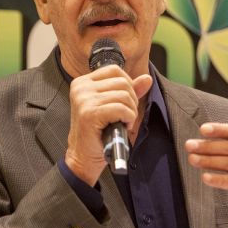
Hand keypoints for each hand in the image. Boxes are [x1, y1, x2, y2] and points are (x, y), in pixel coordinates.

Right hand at [65, 65, 151, 185]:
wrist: (83, 157)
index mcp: (82, 82)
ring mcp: (83, 99)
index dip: (128, 85)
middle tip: (126, 116)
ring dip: (131, 111)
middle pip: (122, 82)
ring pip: (124, 95)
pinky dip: (128, 118)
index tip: (124, 103)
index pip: (114, 70)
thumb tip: (147, 78)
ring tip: (124, 122)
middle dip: (132, 100)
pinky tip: (123, 127)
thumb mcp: (113, 107)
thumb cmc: (98, 133)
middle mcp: (80, 87)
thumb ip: (129, 91)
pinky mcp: (89, 113)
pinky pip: (121, 108)